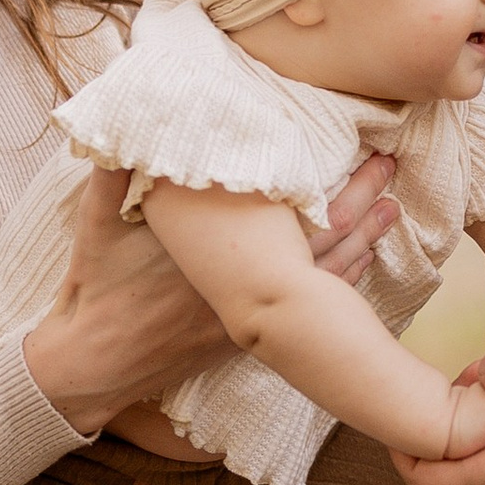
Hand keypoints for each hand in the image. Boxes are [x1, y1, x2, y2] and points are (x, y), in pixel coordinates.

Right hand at [27, 151, 400, 431]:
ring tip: (391, 211)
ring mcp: (249, 314)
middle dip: (360, 203)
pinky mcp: (244, 335)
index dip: (340, 183)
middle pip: (321, 239)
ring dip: (359, 242)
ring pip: (322, 276)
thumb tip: (120, 121)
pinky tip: (357, 264)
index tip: (367, 152)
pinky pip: (306, 308)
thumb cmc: (97, 286)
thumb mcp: (97, 222)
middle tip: (391, 170)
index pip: (298, 211)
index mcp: (221, 249)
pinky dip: (336, 283)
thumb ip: (112, 171)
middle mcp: (245, 284)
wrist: (93, 363)